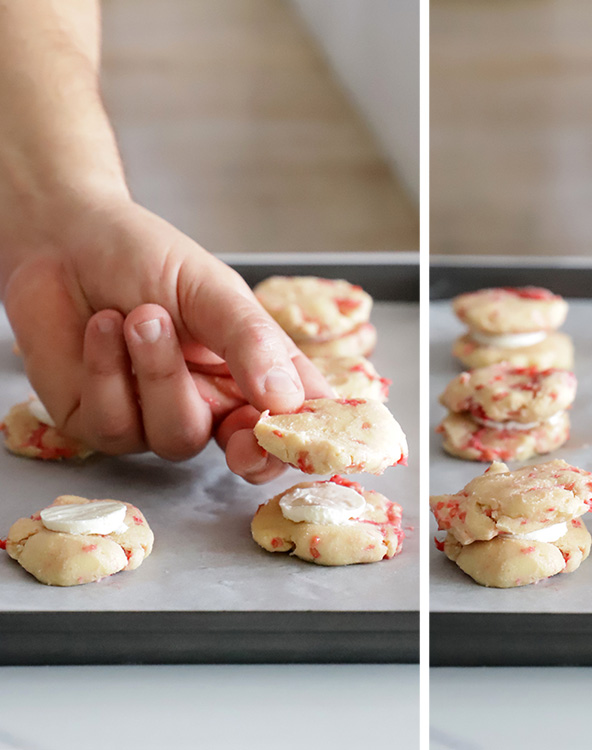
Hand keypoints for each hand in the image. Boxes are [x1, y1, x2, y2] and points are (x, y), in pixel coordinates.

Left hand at [2, 196, 332, 481]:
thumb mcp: (211, 289)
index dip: (301, 438)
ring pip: (178, 437)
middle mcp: (212, 402)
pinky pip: (116, 426)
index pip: (296, 418)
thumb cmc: (147, 258)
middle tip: (242, 438)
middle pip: (247, 454)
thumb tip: (286, 398)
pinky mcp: (102, 424)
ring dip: (160, 375)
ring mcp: (157, 419)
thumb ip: (252, 341)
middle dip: (248, 452)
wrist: (62, 240)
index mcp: (255, 369)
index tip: (292, 432)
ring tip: (140, 316)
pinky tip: (101, 328)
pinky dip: (108, 373)